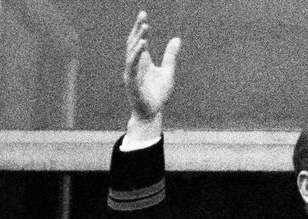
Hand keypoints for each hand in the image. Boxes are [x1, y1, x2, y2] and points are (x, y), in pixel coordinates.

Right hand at [124, 12, 180, 126]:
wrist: (152, 114)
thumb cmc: (158, 95)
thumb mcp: (168, 72)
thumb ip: (170, 56)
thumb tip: (177, 38)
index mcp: (142, 62)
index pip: (139, 41)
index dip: (141, 28)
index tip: (144, 15)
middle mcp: (134, 66)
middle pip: (133, 43)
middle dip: (137, 29)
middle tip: (143, 15)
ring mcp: (131, 74)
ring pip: (131, 52)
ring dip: (138, 39)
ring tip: (145, 27)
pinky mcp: (131, 83)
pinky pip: (132, 66)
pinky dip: (136, 55)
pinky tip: (143, 44)